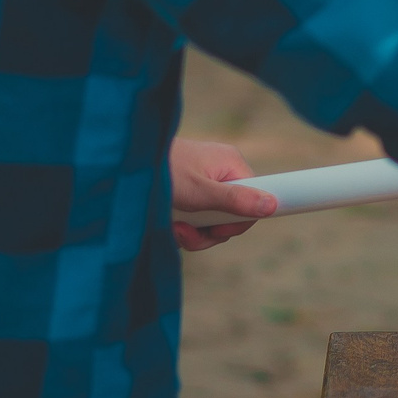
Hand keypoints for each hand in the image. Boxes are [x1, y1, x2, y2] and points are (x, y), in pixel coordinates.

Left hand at [168, 137, 275, 252]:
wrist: (126, 164)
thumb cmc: (163, 170)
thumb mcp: (200, 192)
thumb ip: (235, 201)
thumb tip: (272, 205)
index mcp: (231, 164)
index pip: (255, 200)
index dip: (238, 222)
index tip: (216, 231)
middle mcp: (223, 172)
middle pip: (232, 215)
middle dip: (208, 232)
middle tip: (185, 234)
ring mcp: (206, 182)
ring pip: (213, 220)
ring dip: (193, 231)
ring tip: (172, 227)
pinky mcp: (191, 191)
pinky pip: (199, 216)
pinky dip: (184, 225)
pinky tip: (169, 223)